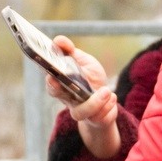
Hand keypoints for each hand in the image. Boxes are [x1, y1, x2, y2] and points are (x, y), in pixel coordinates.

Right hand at [46, 37, 120, 158]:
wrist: (106, 98)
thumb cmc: (89, 77)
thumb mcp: (83, 60)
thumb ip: (70, 51)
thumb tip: (58, 40)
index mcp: (62, 82)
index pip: (50, 81)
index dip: (50, 80)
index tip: (52, 76)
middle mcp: (67, 98)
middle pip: (58, 96)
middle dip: (63, 92)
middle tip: (75, 84)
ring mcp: (81, 111)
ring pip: (80, 113)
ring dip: (95, 103)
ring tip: (107, 91)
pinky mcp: (96, 120)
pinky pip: (100, 118)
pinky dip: (109, 105)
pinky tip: (111, 97)